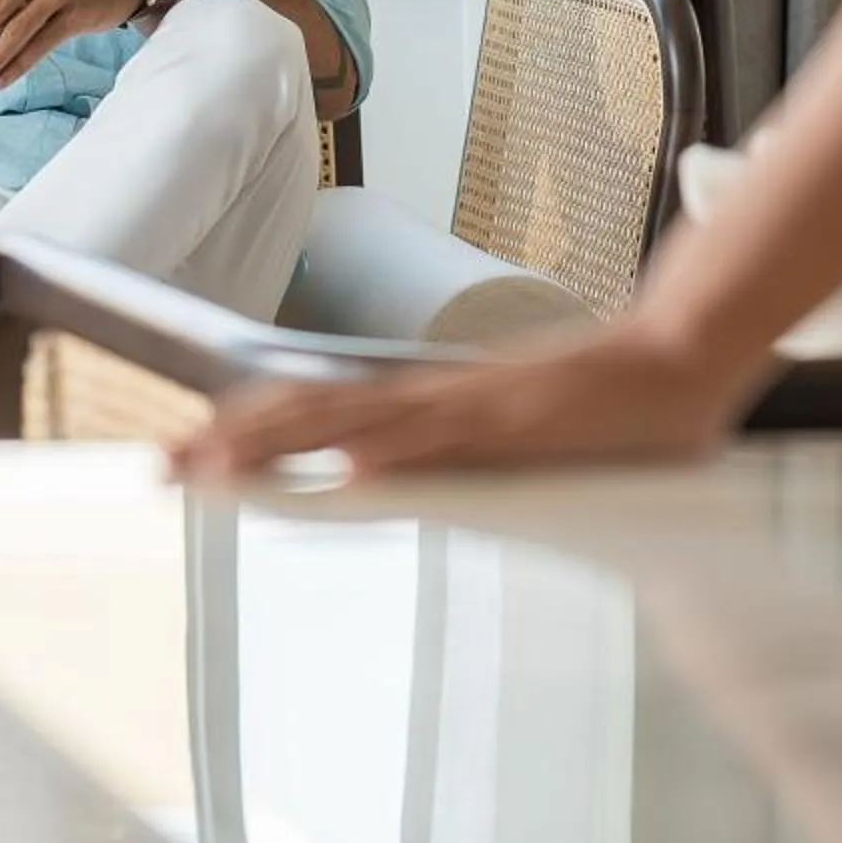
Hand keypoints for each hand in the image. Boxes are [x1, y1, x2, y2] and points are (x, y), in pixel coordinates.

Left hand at [168, 324, 747, 484]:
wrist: (683, 353)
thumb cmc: (610, 414)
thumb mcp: (521, 448)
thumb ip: (469, 467)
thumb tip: (409, 489)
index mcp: (433, 408)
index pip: (323, 413)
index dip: (252, 430)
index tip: (189, 452)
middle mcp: (438, 400)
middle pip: (314, 414)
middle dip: (232, 442)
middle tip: (158, 465)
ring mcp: (474, 410)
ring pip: (357, 426)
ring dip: (280, 447)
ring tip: (210, 467)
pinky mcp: (516, 427)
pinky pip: (441, 448)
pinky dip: (389, 460)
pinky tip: (338, 477)